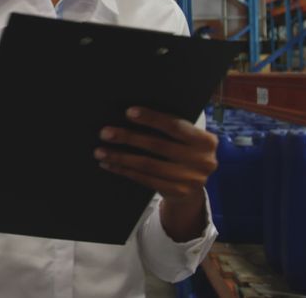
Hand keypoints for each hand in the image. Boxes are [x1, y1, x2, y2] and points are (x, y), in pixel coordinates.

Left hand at [95, 106, 217, 239]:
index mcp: (205, 140)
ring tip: (100, 151)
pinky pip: (145, 179)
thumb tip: (133, 114)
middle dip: (128, 138)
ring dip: (121, 157)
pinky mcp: (177, 192)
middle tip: (105, 133)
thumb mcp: (188, 138)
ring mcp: (191, 180)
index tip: (128, 113)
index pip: (175, 126)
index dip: (151, 118)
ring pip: (148, 165)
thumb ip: (172, 128)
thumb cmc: (185, 151)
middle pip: (158, 146)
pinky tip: (110, 164)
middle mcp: (202, 161)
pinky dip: (125, 170)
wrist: (195, 186)